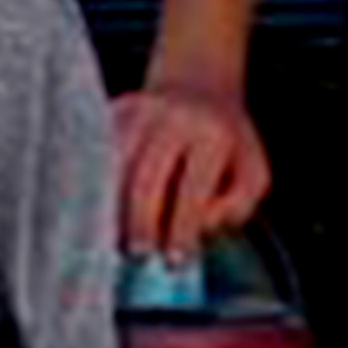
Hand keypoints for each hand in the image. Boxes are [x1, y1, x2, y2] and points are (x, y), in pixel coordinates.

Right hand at [112, 78, 272, 257]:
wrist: (198, 86)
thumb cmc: (225, 143)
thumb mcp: (252, 172)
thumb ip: (236, 205)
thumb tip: (200, 226)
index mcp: (212, 133)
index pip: (193, 190)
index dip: (182, 229)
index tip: (174, 261)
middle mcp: (172, 117)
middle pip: (145, 179)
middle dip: (141, 223)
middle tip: (138, 256)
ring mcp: (137, 110)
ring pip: (113, 167)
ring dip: (111, 207)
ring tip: (113, 238)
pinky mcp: (113, 111)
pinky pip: (98, 154)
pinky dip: (94, 185)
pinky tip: (98, 211)